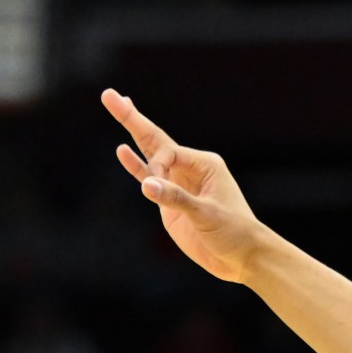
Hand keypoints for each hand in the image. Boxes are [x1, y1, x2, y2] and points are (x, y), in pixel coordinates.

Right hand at [101, 88, 269, 281]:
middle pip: (155, 140)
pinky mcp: (170, 203)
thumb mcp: (207, 214)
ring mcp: (178, 185)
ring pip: (149, 156)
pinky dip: (135, 167)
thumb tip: (147, 185)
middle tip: (109, 94)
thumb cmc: (234, 232)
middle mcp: (190, 169)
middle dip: (132, 118)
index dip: (157, 165)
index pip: (169, 152)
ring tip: (114, 105)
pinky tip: (122, 150)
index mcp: (205, 164)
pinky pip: (148, 180)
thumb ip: (176, 199)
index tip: (155, 187)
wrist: (242, 258)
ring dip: (131, 135)